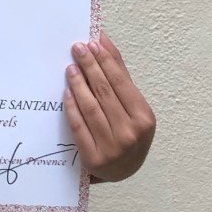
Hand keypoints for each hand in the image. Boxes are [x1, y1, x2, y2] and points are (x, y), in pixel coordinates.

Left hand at [64, 31, 155, 182]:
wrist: (122, 171)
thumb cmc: (128, 131)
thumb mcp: (132, 105)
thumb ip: (119, 74)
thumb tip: (103, 40)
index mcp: (144, 118)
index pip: (121, 83)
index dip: (106, 62)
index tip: (92, 44)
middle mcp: (130, 133)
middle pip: (105, 93)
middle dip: (90, 67)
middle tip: (77, 48)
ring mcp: (112, 148)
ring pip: (91, 108)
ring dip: (78, 84)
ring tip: (70, 67)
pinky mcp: (93, 158)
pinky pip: (79, 126)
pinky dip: (72, 107)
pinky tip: (67, 91)